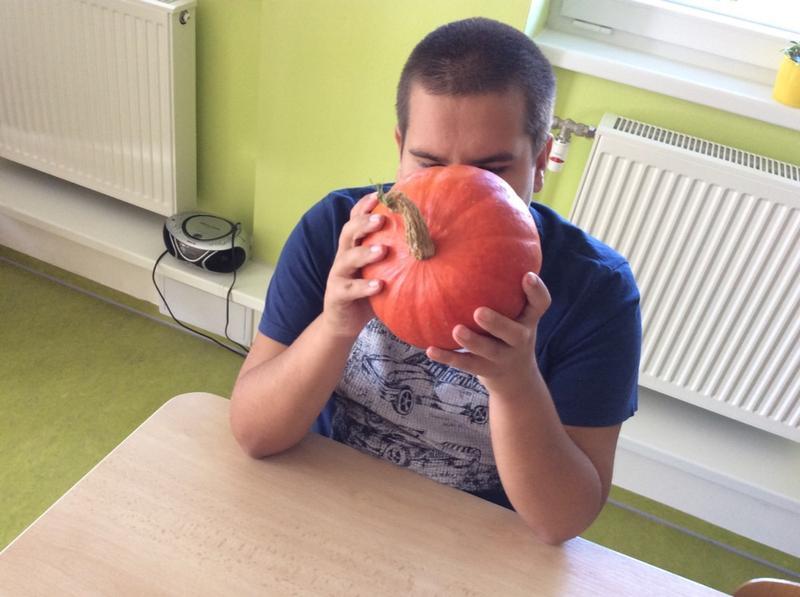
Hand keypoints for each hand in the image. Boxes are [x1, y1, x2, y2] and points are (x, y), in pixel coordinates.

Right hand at [321, 193, 386, 338]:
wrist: (343, 322)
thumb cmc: (369, 292)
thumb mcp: (382, 270)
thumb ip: (398, 256)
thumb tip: (433, 242)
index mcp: (353, 246)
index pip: (355, 220)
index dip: (363, 207)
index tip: (378, 195)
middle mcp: (343, 257)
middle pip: (348, 232)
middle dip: (364, 223)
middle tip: (381, 218)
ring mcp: (338, 276)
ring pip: (346, 258)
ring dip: (364, 252)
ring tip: (383, 250)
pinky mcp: (337, 295)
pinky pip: (349, 289)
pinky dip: (364, 287)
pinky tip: (379, 285)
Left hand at [426, 272, 551, 397]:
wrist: (515, 379)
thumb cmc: (508, 331)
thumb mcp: (514, 311)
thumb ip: (502, 285)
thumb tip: (470, 240)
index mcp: (528, 319)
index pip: (541, 304)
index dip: (536, 291)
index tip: (526, 276)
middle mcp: (520, 338)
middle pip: (514, 332)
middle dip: (498, 323)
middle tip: (479, 311)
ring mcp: (504, 357)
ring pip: (489, 352)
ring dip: (472, 341)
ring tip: (456, 330)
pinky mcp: (486, 370)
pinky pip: (466, 365)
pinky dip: (448, 358)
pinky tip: (430, 349)